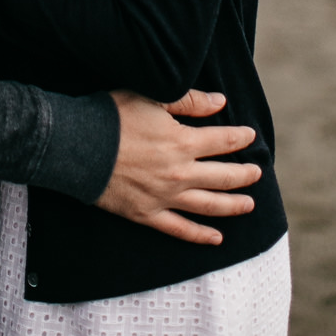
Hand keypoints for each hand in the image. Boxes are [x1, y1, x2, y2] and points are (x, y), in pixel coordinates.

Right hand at [96, 90, 260, 245]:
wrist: (79, 146)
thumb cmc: (114, 116)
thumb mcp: (152, 98)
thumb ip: (189, 101)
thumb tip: (220, 102)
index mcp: (182, 142)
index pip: (222, 141)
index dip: (239, 138)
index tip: (250, 136)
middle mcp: (179, 173)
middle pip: (222, 177)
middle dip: (243, 175)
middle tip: (256, 173)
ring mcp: (165, 197)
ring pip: (208, 206)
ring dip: (232, 206)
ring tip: (249, 205)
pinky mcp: (148, 215)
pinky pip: (180, 229)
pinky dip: (200, 235)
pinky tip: (217, 238)